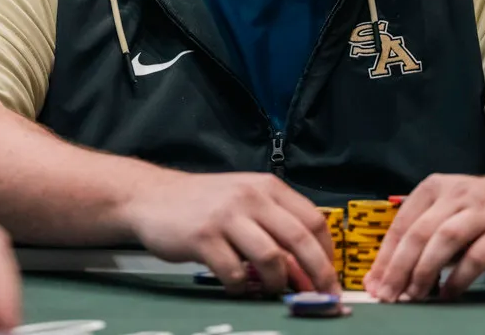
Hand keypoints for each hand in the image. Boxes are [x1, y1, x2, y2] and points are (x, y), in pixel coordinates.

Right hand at [122, 170, 339, 296]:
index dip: (327, 253)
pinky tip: (236, 285)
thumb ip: (274, 226)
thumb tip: (306, 268)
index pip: (313, 219)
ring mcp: (227, 216)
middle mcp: (251, 197)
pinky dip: (241, 287)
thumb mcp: (245, 202)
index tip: (330, 276)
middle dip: (318, 273)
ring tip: (270, 290)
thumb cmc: (205, 204)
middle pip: (299, 238)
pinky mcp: (203, 237)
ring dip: (277, 282)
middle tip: (323, 297)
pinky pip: (234, 273)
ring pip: (271, 257)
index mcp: (267, 186)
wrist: (153, 197)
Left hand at [364, 168, 484, 301]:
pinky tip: (447, 293)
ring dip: (424, 271)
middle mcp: (456, 195)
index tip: (373, 283)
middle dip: (398, 268)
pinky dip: (458, 278)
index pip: (401, 223)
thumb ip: (423, 231)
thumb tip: (389, 272)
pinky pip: (476, 257)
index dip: (385, 256)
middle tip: (388, 295)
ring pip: (445, 240)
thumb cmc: (480, 207)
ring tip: (414, 296)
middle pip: (419, 232)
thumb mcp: (448, 207)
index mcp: (434, 188)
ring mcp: (482, 212)